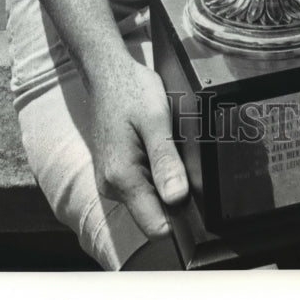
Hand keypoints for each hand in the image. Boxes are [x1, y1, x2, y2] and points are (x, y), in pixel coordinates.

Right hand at [89, 55, 188, 238]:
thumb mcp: (156, 120)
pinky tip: (155, 147)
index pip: (156, 226)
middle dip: (172, 195)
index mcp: (121, 177)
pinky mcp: (114, 172)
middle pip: (154, 214)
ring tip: (165, 147)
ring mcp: (110, 180)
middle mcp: (111, 186)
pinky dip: (153, 172)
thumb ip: (165, 161)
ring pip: (148, 200)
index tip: (192, 195)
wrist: (106, 73)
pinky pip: (140, 186)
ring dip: (163, 181)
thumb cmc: (130, 90)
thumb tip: (177, 199)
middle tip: (177, 157)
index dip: (179, 217)